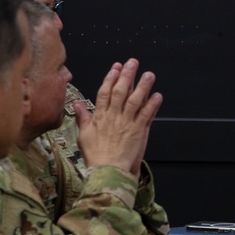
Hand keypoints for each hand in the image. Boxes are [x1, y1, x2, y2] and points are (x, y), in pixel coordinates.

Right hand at [75, 59, 161, 176]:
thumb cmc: (96, 156)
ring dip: (143, 86)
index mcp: (100, 117)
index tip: (116, 67)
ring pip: (135, 100)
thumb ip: (83, 118)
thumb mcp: (84, 135)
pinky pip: (147, 115)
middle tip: (133, 63)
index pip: (105, 92)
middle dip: (127, 75)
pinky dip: (153, 105)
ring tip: (149, 74)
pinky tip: (158, 95)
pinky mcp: (138, 131)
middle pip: (120, 92)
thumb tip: (76, 104)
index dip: (111, 78)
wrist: (108, 171)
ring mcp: (127, 123)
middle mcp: (114, 117)